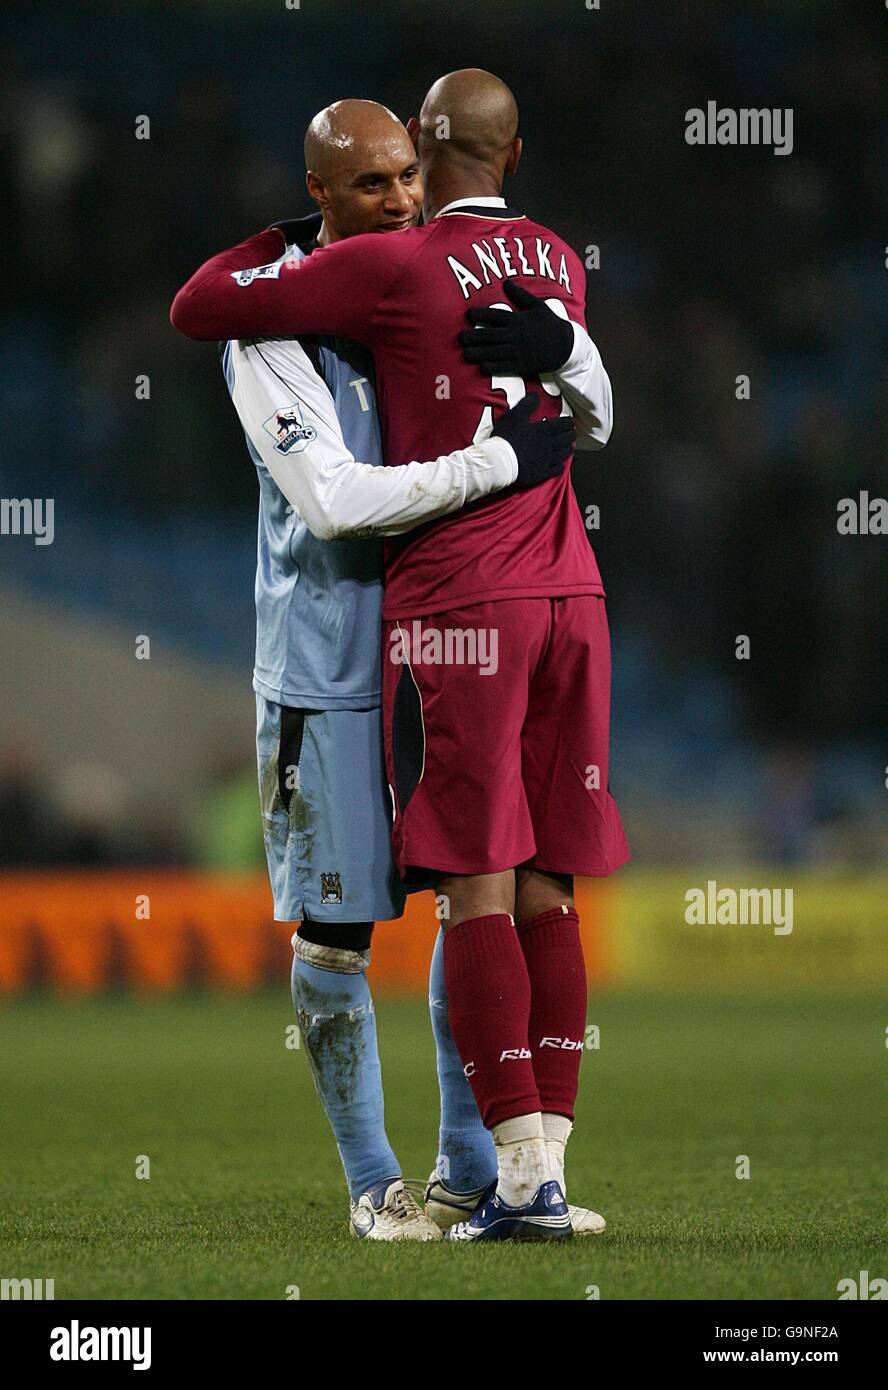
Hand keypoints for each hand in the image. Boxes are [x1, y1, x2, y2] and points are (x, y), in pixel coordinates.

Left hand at [459, 281, 574, 376]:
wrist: (566, 346)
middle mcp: (515, 335)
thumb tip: (507, 282)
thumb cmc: (550, 324)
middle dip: (473, 337)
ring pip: (493, 352)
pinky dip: (492, 367)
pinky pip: (503, 366)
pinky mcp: (521, 365)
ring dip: (478, 354)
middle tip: (460, 338)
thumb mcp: (537, 306)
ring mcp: (518, 351)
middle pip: (489, 335)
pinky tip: (481, 367)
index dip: (480, 314)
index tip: (468, 314)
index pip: (495, 315)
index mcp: (517, 320)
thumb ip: (520, 295)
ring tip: (466, 354)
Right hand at [491, 392, 575, 490]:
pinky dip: (560, 466)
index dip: (568, 422)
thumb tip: (536, 395)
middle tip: (573, 433)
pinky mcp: (542, 473)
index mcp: (544, 430)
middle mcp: (549, 445)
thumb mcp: (515, 416)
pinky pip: (555, 469)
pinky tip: (561, 465)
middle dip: (570, 435)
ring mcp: (546, 460)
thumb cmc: (507, 438)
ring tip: (570, 447)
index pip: (561, 424)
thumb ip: (527, 404)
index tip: (571, 421)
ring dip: (568, 449)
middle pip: (565, 439)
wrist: (501, 462)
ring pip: (563, 454)